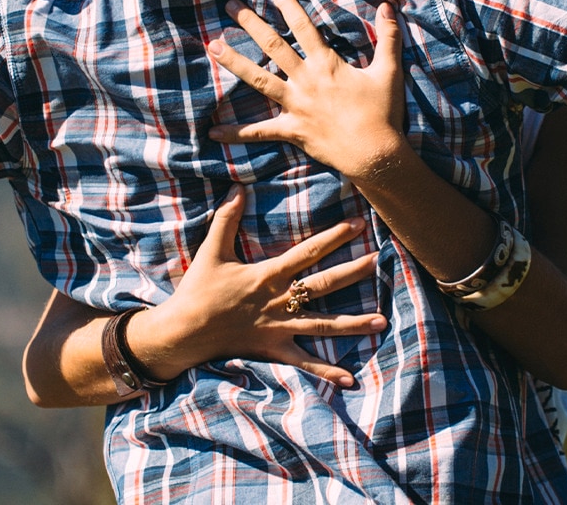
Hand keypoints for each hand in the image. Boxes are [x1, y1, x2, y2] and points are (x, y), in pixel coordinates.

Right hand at [130, 183, 384, 387]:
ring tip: (383, 321)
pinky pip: (305, 363)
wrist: (183, 332)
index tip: (358, 225)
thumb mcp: (212, 250)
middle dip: (353, 272)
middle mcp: (280, 301)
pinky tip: (350, 380)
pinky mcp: (274, 351)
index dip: (334, 237)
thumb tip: (238, 186)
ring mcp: (279, 328)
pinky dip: (327, 372)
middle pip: (324, 284)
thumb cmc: (198, 290)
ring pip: (324, 326)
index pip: (308, 252)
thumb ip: (226, 218)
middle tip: (379, 261)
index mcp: (268, 275)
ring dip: (354, 324)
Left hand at [206, 0, 408, 181]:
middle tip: (231, 6)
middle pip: (273, 46)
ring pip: (259, 79)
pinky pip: (259, 132)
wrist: (374, 153)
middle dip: (251, 24)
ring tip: (212, 47)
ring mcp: (295, 105)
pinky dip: (235, 133)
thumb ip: (388, 37)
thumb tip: (389, 6)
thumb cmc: (383, 112)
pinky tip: (212, 131)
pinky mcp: (291, 130)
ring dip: (234, 62)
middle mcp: (305, 80)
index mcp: (326, 64)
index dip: (290, 6)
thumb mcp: (389, 71)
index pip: (304, 27)